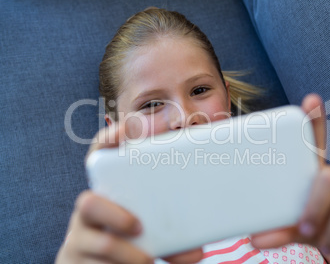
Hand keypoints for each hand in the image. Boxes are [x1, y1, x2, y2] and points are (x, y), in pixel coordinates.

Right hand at [56, 123, 202, 263]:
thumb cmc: (126, 235)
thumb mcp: (146, 225)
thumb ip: (168, 230)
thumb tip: (199, 248)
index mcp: (109, 189)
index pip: (100, 155)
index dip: (109, 140)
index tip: (126, 129)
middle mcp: (90, 210)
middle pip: (89, 202)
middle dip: (115, 214)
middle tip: (139, 226)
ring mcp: (81, 236)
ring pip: (100, 241)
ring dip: (126, 251)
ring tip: (147, 258)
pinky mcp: (80, 259)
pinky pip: (102, 263)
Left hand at [249, 94, 329, 260]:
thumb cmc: (319, 224)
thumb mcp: (298, 226)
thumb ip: (279, 229)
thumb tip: (253, 239)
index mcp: (313, 174)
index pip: (315, 142)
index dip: (314, 120)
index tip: (310, 99)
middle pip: (328, 177)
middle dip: (315, 207)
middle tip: (304, 228)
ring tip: (325, 244)